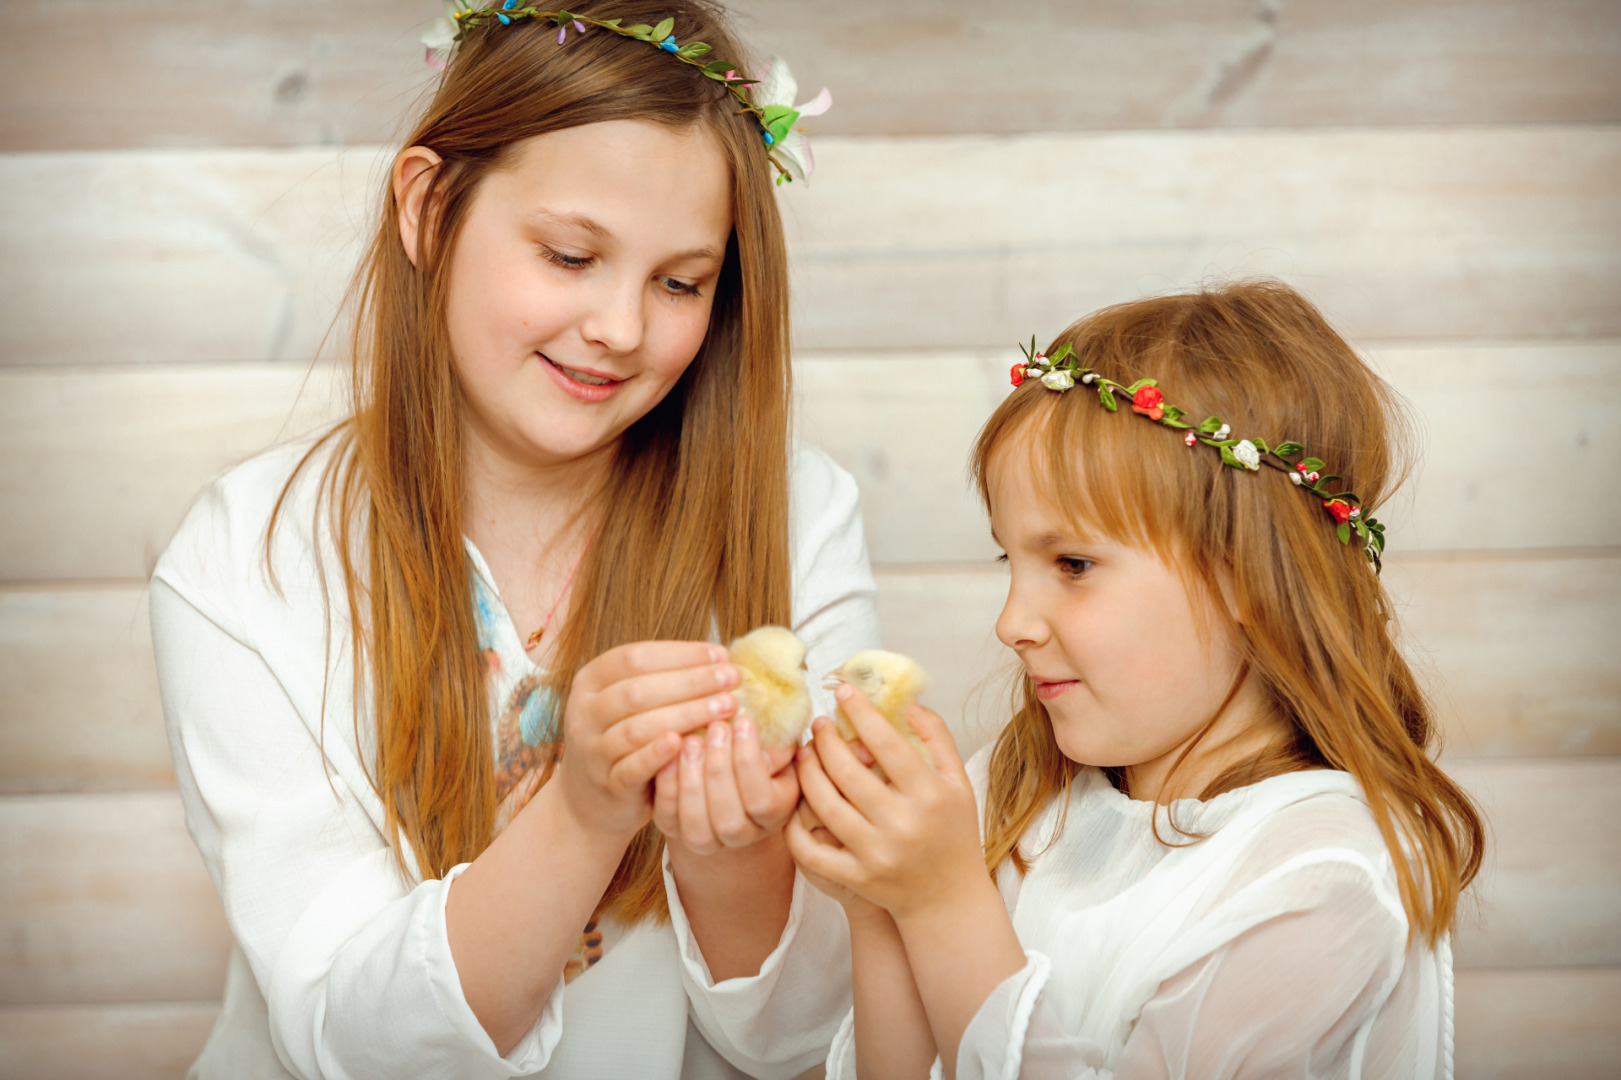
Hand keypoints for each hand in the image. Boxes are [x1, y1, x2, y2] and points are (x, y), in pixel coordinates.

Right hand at [558, 641, 740, 840]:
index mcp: (591, 679)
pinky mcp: (606, 783)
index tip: (722, 656)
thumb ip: (668, 678)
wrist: (594, 797)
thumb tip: (721, 660)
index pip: (635, 657)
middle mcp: (584, 711)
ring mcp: (591, 749)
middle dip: (691, 682)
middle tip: (731, 680)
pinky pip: (631, 767)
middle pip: (638, 690)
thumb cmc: (629, 737)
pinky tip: (685, 743)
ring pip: (637, 728)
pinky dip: (657, 755)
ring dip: (686, 714)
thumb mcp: (637, 701)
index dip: (681, 654)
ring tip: (725, 707)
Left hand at [653, 714, 799, 853]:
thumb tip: (760, 737)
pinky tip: (668, 757)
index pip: (762, 800)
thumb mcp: (776, 748)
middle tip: (715, 728)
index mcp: (776, 814)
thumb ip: (776, 746)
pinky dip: (667, 787)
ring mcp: (709, 840)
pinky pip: (668, 818)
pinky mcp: (677, 832)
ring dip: (691, 781)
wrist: (729, 777)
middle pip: (729, 818)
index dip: (749, 761)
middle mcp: (744, 835)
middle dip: (719, 769)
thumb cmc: (757, 754)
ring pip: (697, 826)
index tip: (743, 721)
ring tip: (691, 741)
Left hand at [786, 687, 982, 920]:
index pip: (887, 743)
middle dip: (825, 739)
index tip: (844, 691)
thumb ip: (936, 737)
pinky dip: (796, 825)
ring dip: (807, 773)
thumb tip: (906, 700)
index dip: (861, 712)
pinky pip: (812, 850)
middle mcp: (903, 824)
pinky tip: (797, 800)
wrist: (950, 900)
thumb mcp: (958, 782)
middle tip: (819, 724)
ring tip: (805, 754)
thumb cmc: (954, 835)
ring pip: (825, 804)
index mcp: (930, 795)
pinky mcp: (856, 878)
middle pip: (848, 771)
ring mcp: (876, 853)